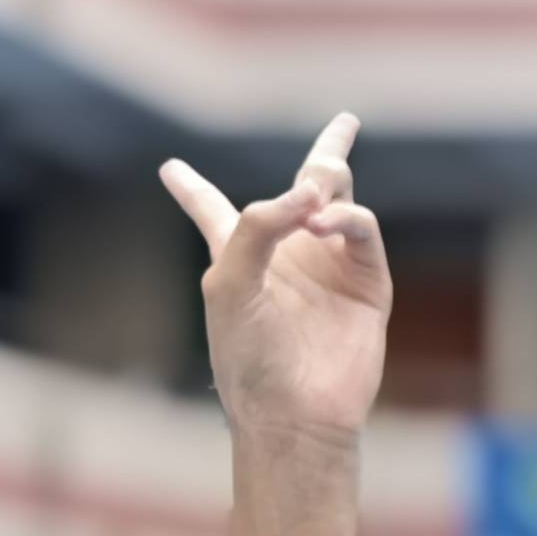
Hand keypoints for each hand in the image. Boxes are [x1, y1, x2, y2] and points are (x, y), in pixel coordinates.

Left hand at [165, 113, 389, 445]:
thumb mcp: (228, 282)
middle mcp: (287, 255)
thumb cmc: (249, 356)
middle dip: (327, 154)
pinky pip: (362, 231)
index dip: (190, 188)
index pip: (211, 209)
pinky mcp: (368, 284)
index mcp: (238, 254)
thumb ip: (257, 225)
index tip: (169, 168)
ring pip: (339, 198)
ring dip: (328, 184)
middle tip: (345, 123)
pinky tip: (322, 221)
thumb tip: (310, 193)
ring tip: (313, 198)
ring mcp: (331, 266)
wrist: (295, 412)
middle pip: (305, 186)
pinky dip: (345, 217)